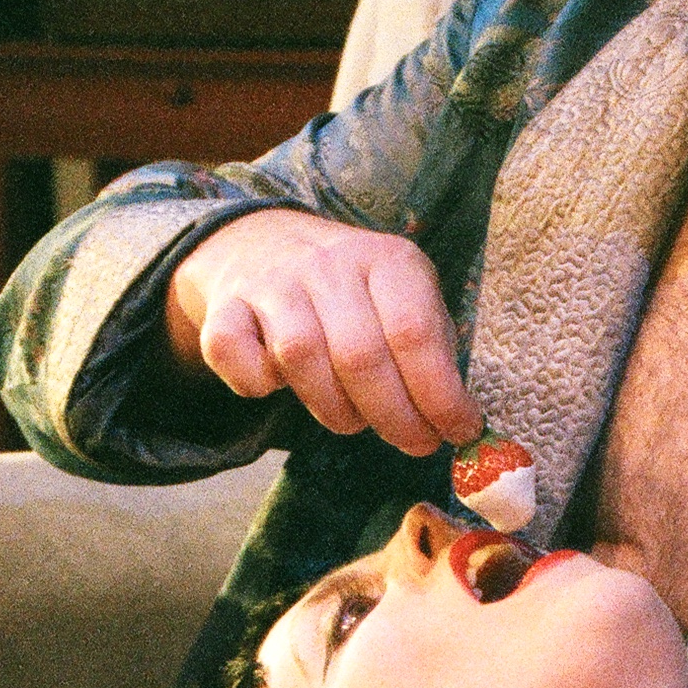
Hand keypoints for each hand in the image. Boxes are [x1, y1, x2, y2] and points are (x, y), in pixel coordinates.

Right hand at [167, 209, 481, 454]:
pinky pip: (232, 352)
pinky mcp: (226, 306)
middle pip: (360, 355)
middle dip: (395, 417)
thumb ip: (435, 354)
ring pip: (301, 358)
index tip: (457, 433)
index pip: (416, 333)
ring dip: (335, 410)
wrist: (267, 245)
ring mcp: (273, 282)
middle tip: (414, 442)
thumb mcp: (407, 300)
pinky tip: (278, 387)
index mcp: (388, 259)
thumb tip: (462, 426)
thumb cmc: (356, 294)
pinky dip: (255, 382)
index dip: (440, 396)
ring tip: (355, 419)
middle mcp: (329, 264)